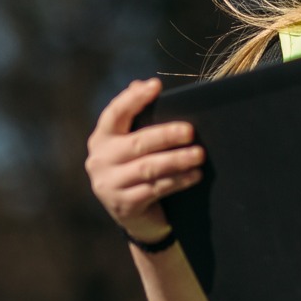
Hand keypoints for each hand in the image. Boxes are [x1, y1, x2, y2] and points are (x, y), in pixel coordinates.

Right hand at [86, 78, 203, 242]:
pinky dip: (178, 181)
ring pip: (149, 168)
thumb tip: (143, 83)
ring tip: (199, 155)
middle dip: (166, 135)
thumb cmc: (137, 169)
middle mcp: (100, 160)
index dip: (134, 99)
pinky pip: (155, 189)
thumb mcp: (133, 144)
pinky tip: (195, 175)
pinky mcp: (124, 205)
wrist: (135, 217)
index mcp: (101, 139)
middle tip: (191, 131)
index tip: (156, 86)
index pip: (115, 114)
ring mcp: (110, 185)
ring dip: (177, 160)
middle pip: (137, 143)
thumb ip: (136, 116)